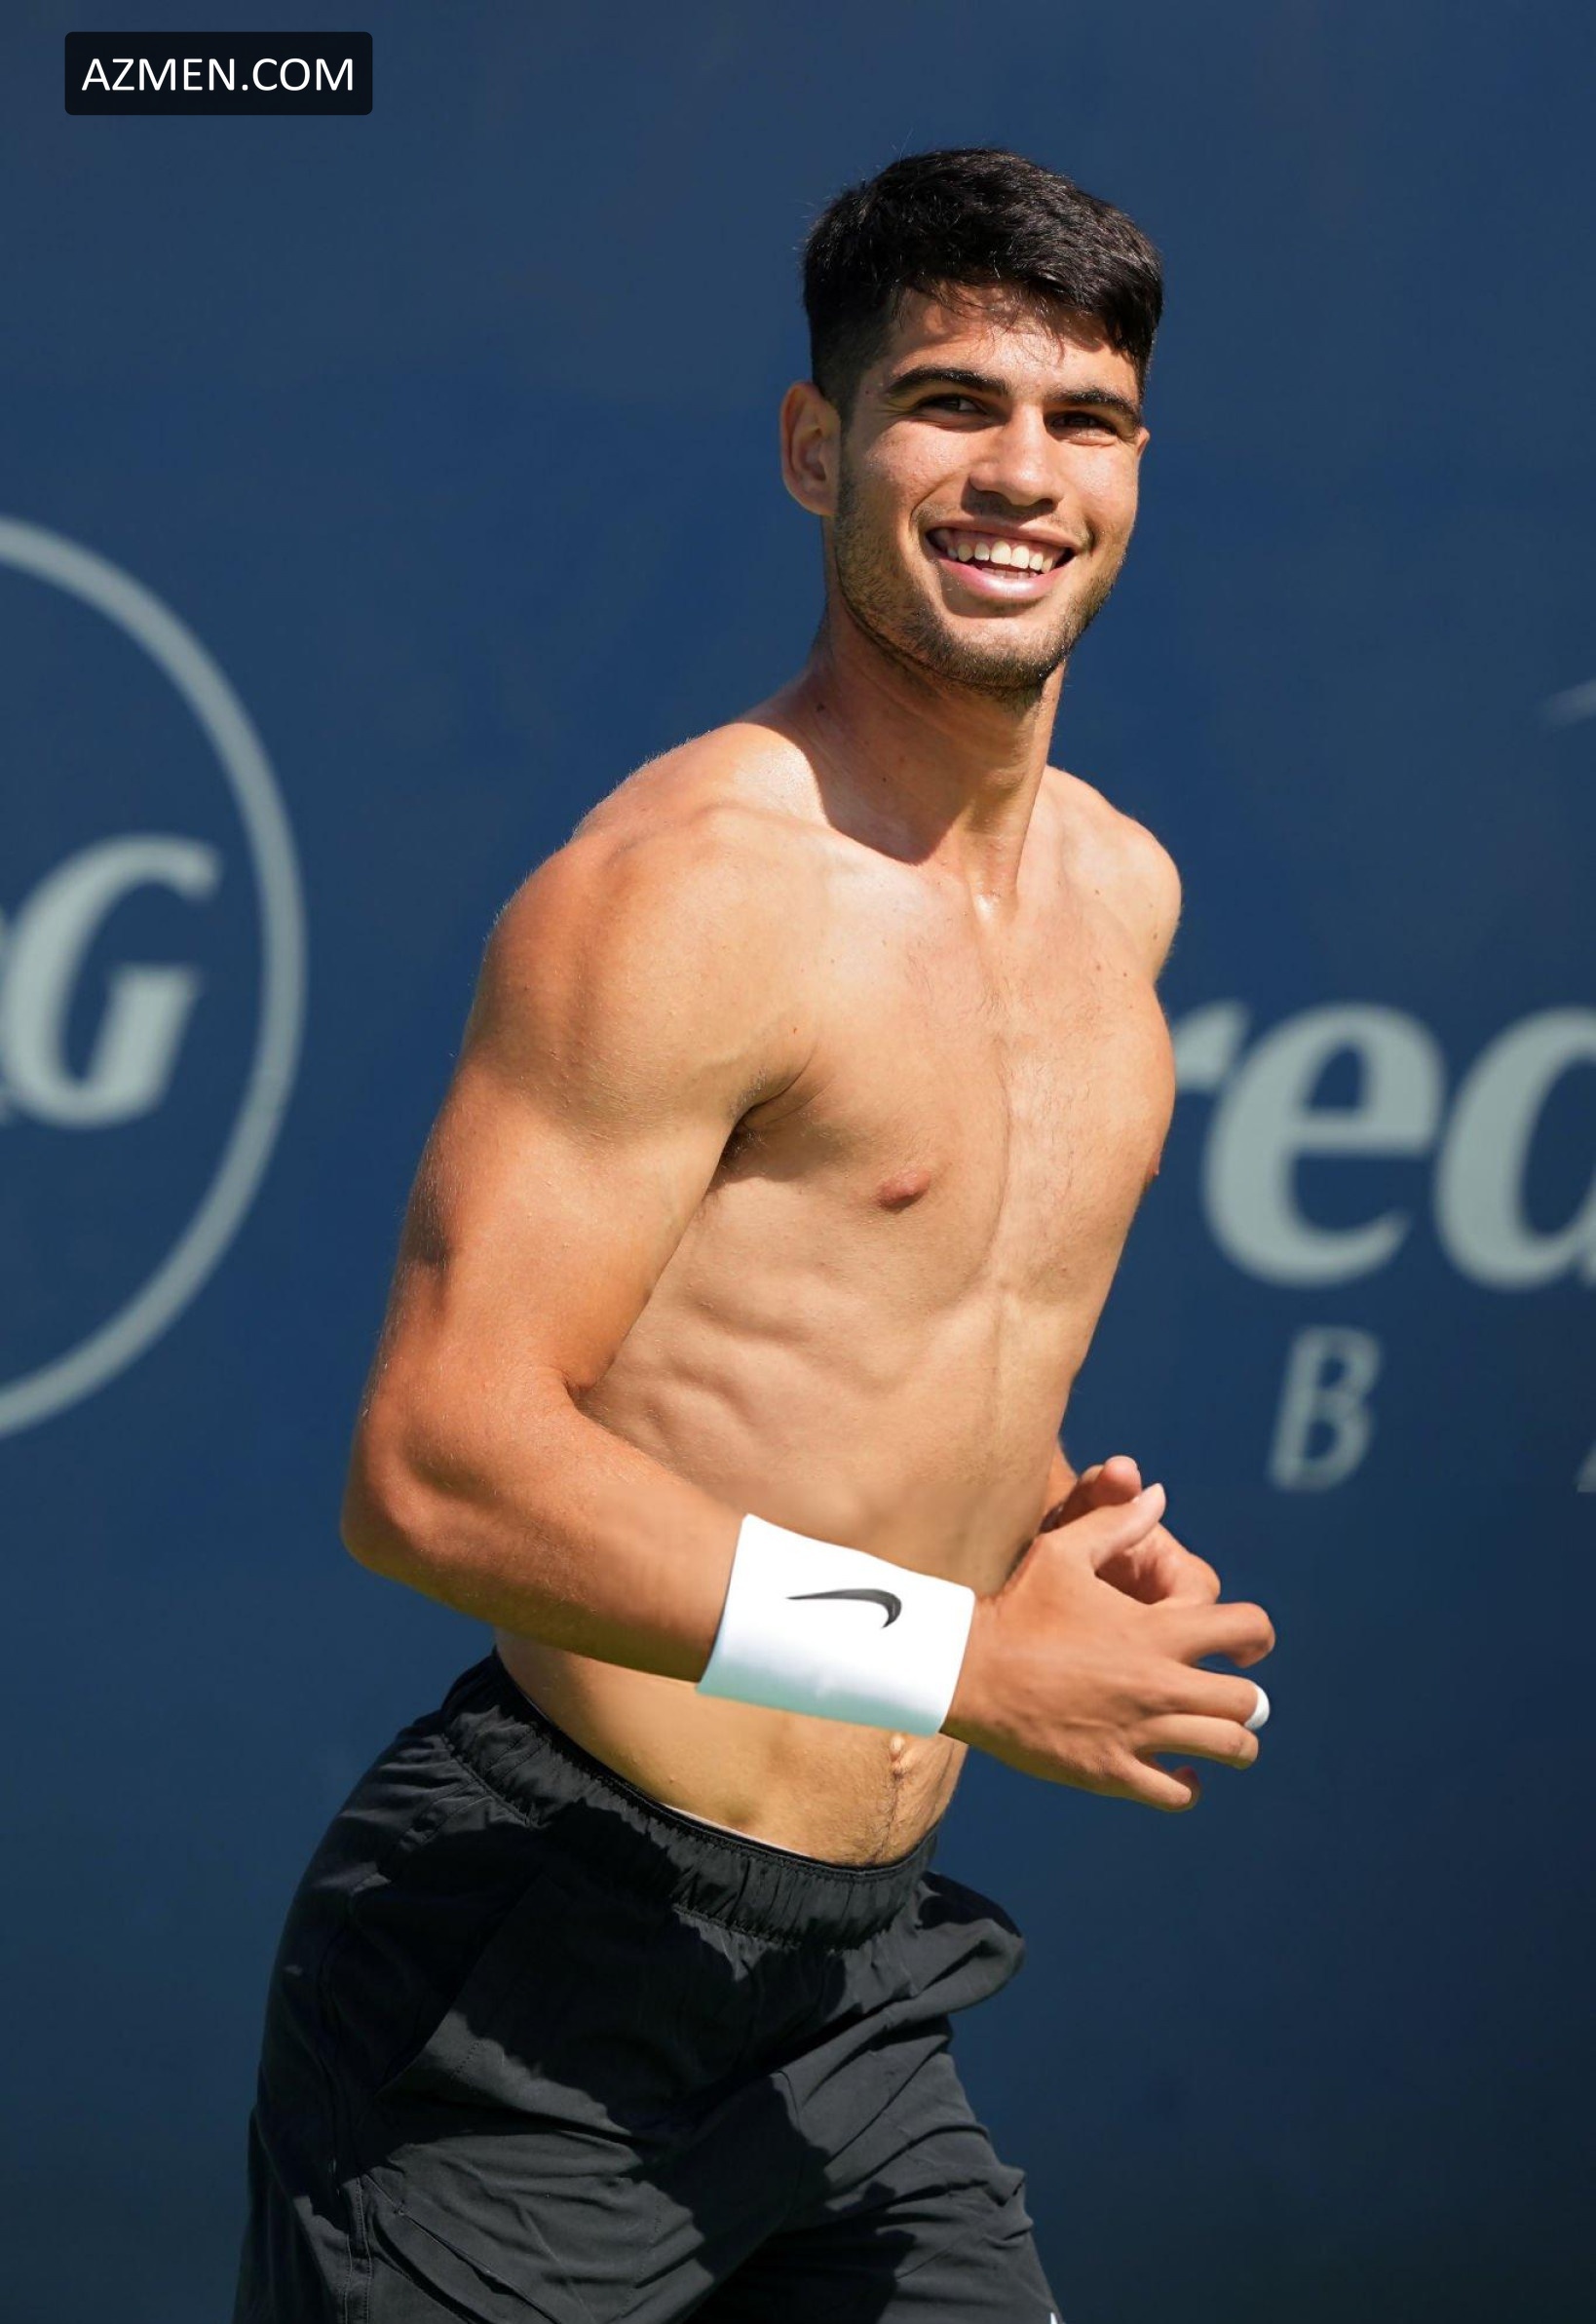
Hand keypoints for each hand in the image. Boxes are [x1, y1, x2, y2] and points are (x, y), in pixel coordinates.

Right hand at [944, 1483, 1273, 1811]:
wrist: (966, 1670)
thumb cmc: (1018, 1606)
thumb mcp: (1063, 1551)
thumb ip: (1117, 1523)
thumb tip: (1157, 1494)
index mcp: (1156, 1631)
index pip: (1247, 1630)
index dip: (1253, 1634)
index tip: (1240, 1645)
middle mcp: (1158, 1685)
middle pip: (1247, 1702)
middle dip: (1245, 1697)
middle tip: (1226, 1694)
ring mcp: (1137, 1733)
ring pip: (1228, 1750)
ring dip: (1233, 1744)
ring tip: (1217, 1737)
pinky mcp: (1111, 1773)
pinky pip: (1178, 1794)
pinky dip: (1189, 1785)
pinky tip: (1179, 1770)